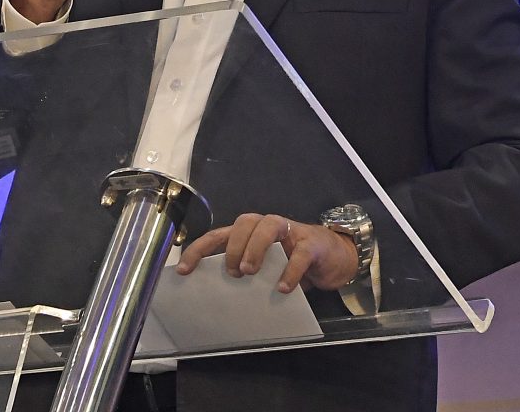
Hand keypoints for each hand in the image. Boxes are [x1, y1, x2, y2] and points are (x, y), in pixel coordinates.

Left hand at [175, 212, 359, 294]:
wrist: (336, 258)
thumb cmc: (294, 264)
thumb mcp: (267, 269)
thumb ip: (247, 275)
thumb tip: (218, 297)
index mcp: (251, 234)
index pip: (219, 235)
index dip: (199, 250)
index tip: (183, 270)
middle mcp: (268, 226)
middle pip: (244, 222)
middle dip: (233, 246)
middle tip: (234, 273)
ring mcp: (292, 231)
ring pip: (268, 225)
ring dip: (254, 247)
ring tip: (249, 272)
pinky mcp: (313, 243)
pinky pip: (300, 253)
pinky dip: (290, 269)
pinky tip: (283, 287)